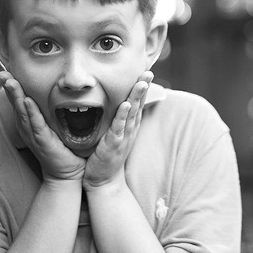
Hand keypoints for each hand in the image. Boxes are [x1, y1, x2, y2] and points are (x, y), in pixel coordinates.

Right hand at [0, 71, 85, 182]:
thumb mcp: (56, 126)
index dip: (14, 86)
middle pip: (16, 104)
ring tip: (10, 81)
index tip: (8, 70)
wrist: (67, 173)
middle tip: (2, 72)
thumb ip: (55, 112)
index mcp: (30, 123)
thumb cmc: (63, 148)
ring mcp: (34, 134)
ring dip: (16, 96)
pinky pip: (36, 124)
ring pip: (22, 112)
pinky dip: (31, 113)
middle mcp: (28, 128)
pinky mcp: (43, 141)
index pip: (20, 101)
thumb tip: (63, 93)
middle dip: (9, 88)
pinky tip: (27, 101)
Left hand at [83, 71, 153, 190]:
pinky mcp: (114, 144)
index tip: (145, 71)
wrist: (103, 181)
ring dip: (136, 97)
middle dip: (144, 87)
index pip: (138, 102)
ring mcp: (124, 136)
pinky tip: (124, 105)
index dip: (142, 87)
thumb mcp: (115, 133)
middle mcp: (130, 128)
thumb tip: (116, 102)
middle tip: (148, 72)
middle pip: (139, 104)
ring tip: (141, 83)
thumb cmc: (107, 155)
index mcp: (130, 125)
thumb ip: (117, 119)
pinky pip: (119, 128)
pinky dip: (122, 116)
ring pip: (132, 113)